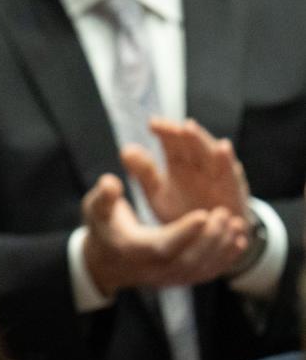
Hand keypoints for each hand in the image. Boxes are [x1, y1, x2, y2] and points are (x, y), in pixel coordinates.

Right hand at [81, 173, 246, 295]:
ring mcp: (169, 277)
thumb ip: (104, 196)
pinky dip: (225, 259)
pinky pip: (206, 273)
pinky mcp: (181, 278)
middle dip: (210, 238)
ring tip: (236, 223)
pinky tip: (238, 240)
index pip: (163, 246)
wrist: (106, 262)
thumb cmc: (104, 228)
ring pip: (202, 268)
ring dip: (222, 247)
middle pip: (188, 260)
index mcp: (134, 250)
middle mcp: (154, 269)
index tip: (203, 213)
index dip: (184, 232)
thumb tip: (110, 182)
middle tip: (224, 213)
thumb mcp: (96, 209)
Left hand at [121, 117, 249, 223]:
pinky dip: (227, 161)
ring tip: (190, 128)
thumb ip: (144, 172)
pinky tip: (224, 148)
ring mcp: (216, 176)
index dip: (164, 130)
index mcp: (178, 162)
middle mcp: (198, 164)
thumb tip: (126, 150)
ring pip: (209, 153)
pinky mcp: (232, 191)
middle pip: (191, 143)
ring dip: (201, 140)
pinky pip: (230, 174)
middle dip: (183, 133)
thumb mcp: (157, 193)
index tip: (152, 123)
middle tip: (173, 123)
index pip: (171, 141)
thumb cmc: (180, 210)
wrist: (206, 236)